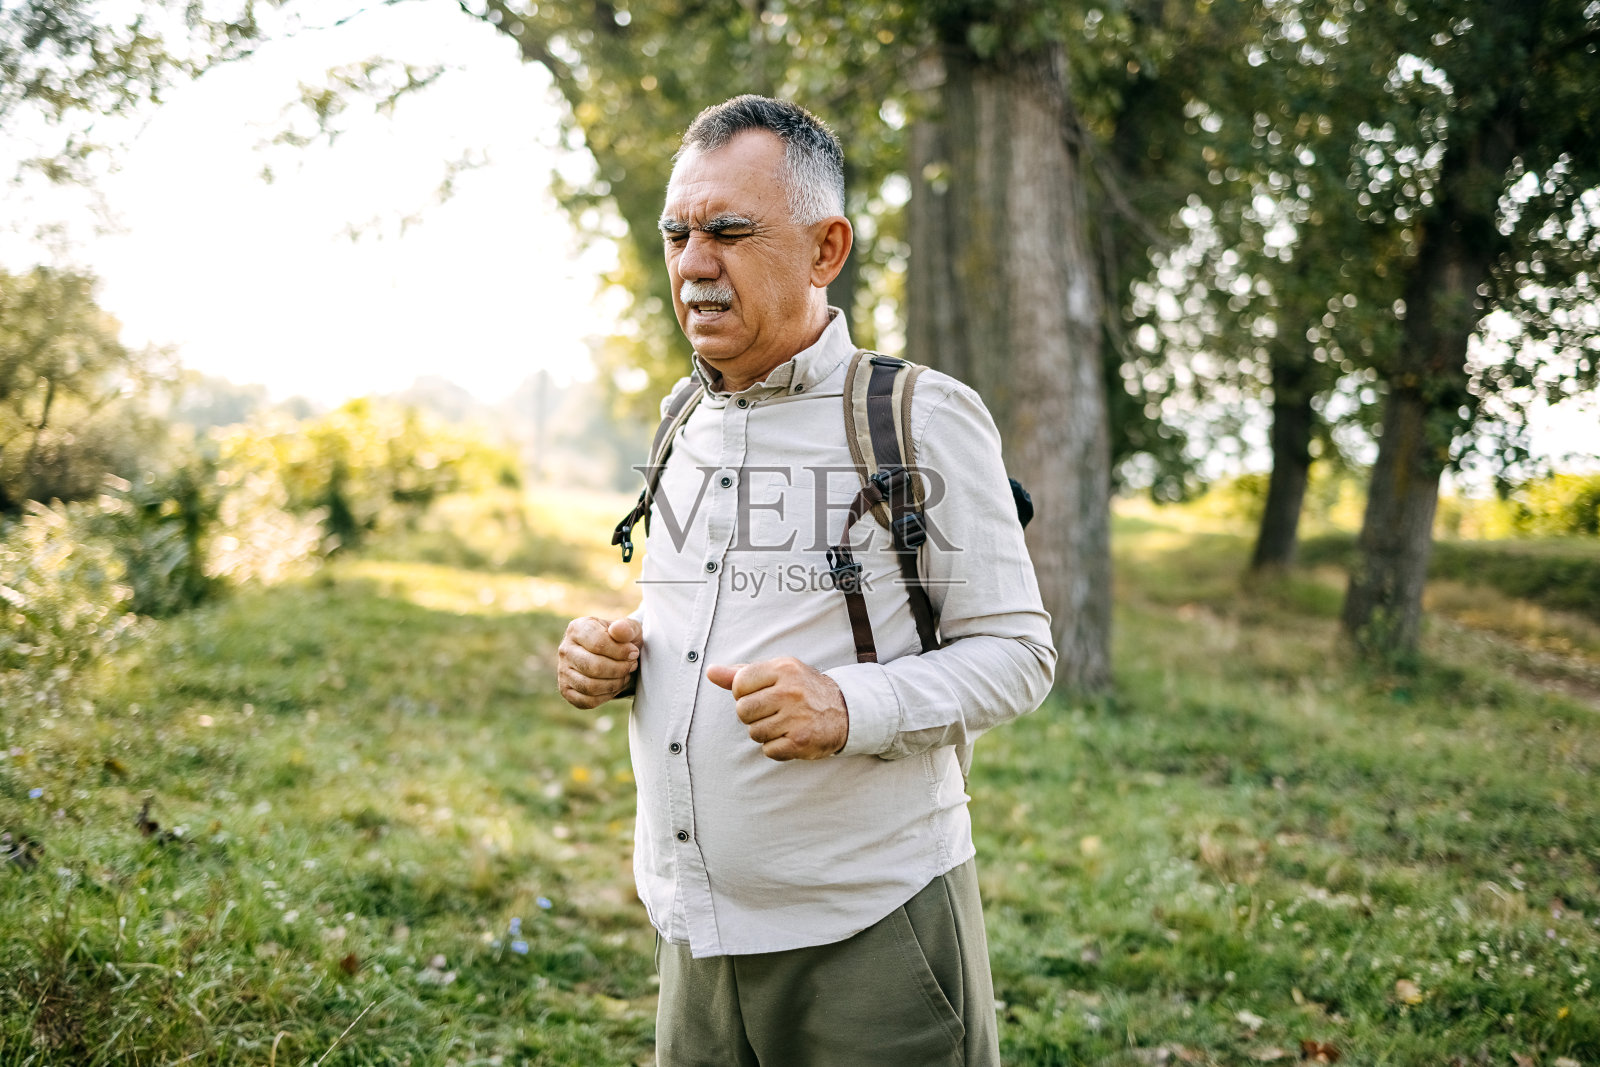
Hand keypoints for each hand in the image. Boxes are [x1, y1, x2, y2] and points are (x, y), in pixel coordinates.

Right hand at [558, 616, 640, 709]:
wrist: (615, 655)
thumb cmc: (622, 640)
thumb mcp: (629, 629)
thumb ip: (626, 627)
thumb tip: (618, 629)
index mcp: (577, 628)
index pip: (598, 643)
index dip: (621, 652)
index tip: (634, 652)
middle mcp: (565, 649)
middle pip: (593, 667)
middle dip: (620, 669)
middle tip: (632, 665)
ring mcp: (563, 671)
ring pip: (590, 686)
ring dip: (615, 683)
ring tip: (625, 675)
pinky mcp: (566, 690)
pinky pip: (587, 701)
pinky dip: (607, 696)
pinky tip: (615, 685)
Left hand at [705, 657, 848, 760]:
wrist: (845, 711)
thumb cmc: (803, 689)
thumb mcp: (777, 673)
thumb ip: (742, 673)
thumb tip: (710, 672)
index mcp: (783, 668)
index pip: (739, 684)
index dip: (744, 694)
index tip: (760, 695)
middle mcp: (790, 691)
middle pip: (742, 710)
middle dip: (752, 715)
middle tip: (772, 712)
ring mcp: (796, 716)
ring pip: (754, 732)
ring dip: (765, 733)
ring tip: (784, 724)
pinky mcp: (800, 741)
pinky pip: (768, 750)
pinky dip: (776, 747)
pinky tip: (791, 736)